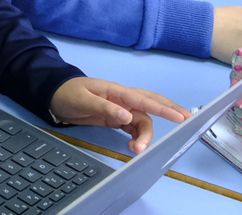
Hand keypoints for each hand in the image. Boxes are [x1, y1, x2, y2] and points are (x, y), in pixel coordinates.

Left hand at [49, 77, 189, 154]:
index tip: (179, 118)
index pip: (143, 100)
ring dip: (146, 135)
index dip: (162, 109)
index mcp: (117, 91)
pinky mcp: (116, 119)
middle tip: (187, 123)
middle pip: (151, 104)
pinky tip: (136, 147)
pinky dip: (138, 137)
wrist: (54, 97)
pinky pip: (134, 127)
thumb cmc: (68, 94)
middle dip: (169, 112)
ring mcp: (121, 109)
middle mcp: (123, 99)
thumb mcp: (83, 100)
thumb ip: (105, 107)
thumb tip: (127, 116)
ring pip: (143, 120)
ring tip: (140, 150)